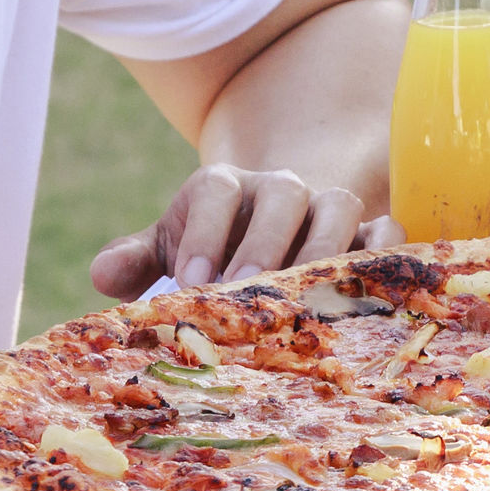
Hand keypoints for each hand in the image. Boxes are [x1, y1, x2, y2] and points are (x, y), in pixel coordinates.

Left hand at [91, 162, 398, 296]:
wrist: (270, 238)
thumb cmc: (211, 253)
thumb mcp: (170, 248)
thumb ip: (136, 258)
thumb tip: (102, 276)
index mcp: (225, 187)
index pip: (215, 191)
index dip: (203, 232)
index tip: (190, 281)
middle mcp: (280, 189)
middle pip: (283, 194)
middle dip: (264, 243)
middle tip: (246, 291)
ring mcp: (328, 208)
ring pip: (339, 207)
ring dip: (323, 251)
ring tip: (303, 302)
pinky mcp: (371, 232)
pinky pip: (387, 232)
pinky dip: (382, 257)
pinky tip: (363, 298)